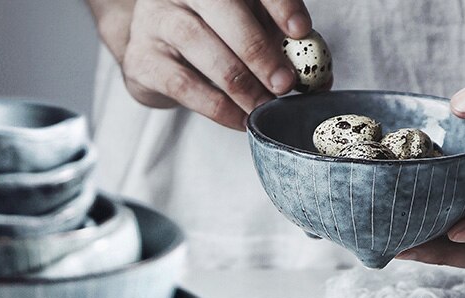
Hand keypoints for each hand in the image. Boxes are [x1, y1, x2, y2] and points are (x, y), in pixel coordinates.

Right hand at [87, 0, 312, 129]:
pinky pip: (185, 84)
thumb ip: (281, 45)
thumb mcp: (250, 32)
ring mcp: (157, 19)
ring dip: (241, 84)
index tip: (300, 31)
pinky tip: (241, 120)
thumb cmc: (214, 41)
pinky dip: (219, 107)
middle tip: (284, 84)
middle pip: (223, 7)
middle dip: (260, 50)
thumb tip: (320, 79)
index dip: (278, 3)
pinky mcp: (143, 59)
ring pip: (203, 45)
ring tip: (265, 107)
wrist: (156, 56)